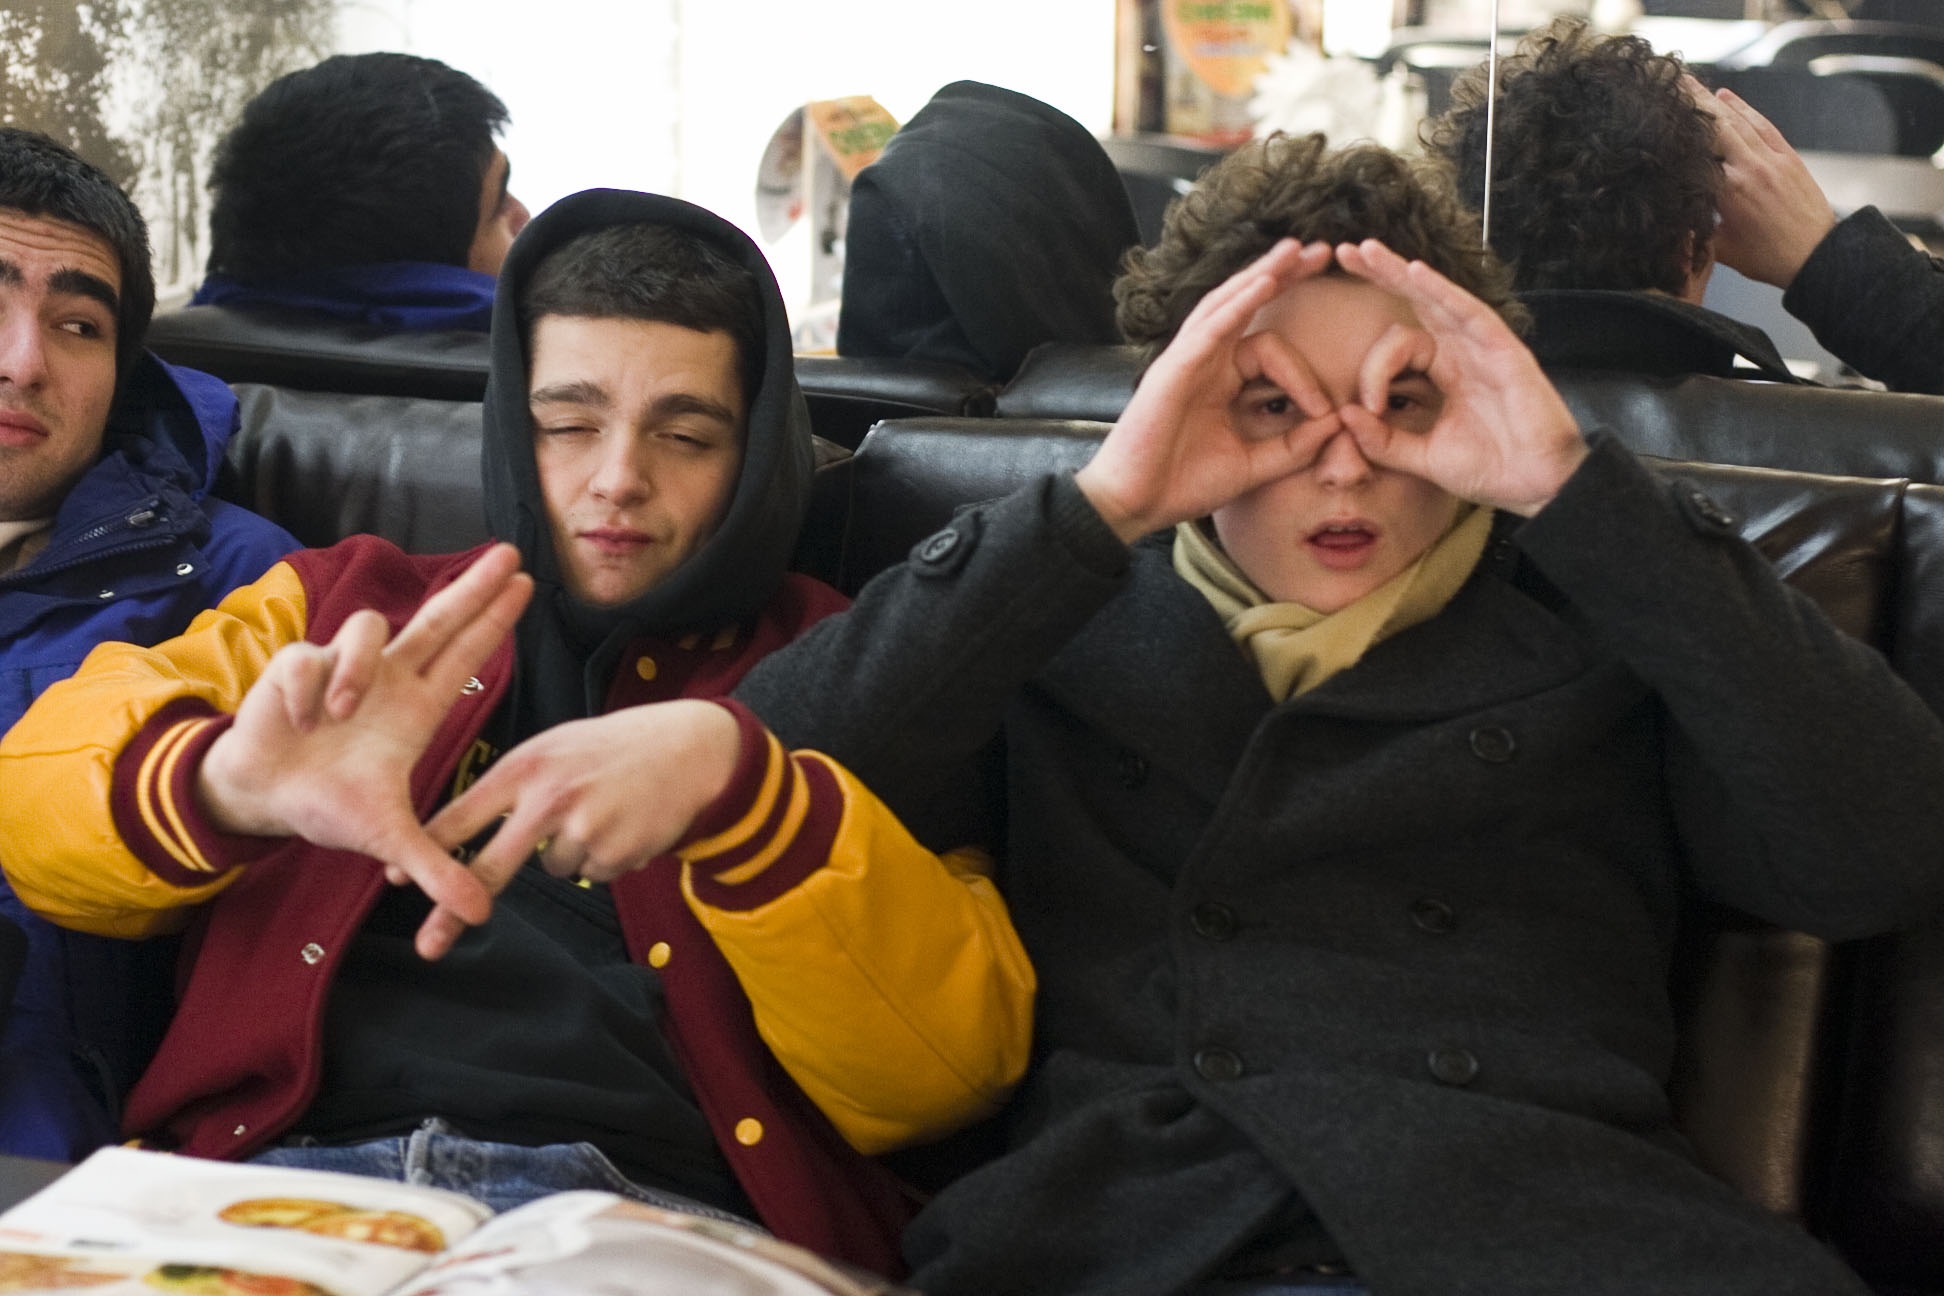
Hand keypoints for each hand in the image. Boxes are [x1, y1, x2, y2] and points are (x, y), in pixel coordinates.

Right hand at [197, 543, 533, 957]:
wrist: (265, 797)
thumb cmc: (329, 803)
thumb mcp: (388, 841)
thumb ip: (435, 869)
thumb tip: (482, 913)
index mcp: (416, 708)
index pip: (465, 656)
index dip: (493, 622)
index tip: (526, 586)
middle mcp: (386, 678)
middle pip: (438, 618)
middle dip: (473, 587)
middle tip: (509, 554)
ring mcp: (344, 666)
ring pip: (368, 628)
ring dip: (354, 667)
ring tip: (335, 717)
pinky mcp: (297, 664)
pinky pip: (309, 659)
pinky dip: (308, 690)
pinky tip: (300, 721)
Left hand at [417, 699, 741, 959]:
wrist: (690, 748)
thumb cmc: (612, 747)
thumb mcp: (554, 747)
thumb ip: (512, 785)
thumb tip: (460, 833)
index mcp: (525, 768)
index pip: (462, 816)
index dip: (426, 851)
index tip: (395, 880)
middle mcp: (549, 799)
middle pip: (490, 868)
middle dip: (456, 911)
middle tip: (429, 945)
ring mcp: (584, 828)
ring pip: (554, 868)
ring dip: (571, 852)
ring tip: (601, 813)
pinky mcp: (615, 852)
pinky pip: (593, 871)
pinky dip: (605, 856)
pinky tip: (625, 823)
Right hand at [1075, 239, 1346, 541]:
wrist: (1135, 504)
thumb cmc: (1184, 485)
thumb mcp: (1253, 465)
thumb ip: (1295, 446)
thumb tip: (1339, 422)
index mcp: (1221, 379)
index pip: (1271, 352)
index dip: (1305, 377)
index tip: (1327, 410)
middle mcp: (1204, 360)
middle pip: (1246, 304)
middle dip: (1284, 276)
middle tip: (1323, 251)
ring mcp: (1186, 360)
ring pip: (1227, 304)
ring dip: (1261, 274)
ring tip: (1294, 250)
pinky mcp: (1173, 368)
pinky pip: (1210, 328)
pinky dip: (1237, 304)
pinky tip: (1263, 283)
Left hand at [1333, 239, 1586, 515]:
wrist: (1538, 485)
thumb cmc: (1491, 469)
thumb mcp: (1423, 458)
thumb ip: (1383, 440)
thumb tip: (1342, 415)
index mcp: (1445, 370)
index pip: (1398, 346)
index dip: (1373, 371)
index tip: (1366, 406)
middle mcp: (1462, 350)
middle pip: (1416, 301)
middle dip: (1381, 275)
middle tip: (1345, 253)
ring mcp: (1483, 346)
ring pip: (1438, 297)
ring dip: (1401, 272)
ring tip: (1367, 251)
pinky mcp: (1504, 350)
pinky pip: (1470, 313)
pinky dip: (1443, 292)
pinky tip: (1415, 271)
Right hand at [1688, 76, 1834, 289]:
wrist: (1817, 255)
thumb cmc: (1770, 258)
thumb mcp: (1720, 248)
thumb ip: (1695, 226)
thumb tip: (1670, 212)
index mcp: (1730, 191)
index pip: (1697, 152)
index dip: (1677, 133)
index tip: (1658, 116)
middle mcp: (1751, 167)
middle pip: (1716, 125)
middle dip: (1692, 101)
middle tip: (1671, 82)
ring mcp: (1772, 158)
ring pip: (1738, 120)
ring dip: (1713, 99)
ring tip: (1692, 82)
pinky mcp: (1788, 157)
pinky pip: (1762, 125)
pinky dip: (1744, 108)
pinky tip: (1727, 97)